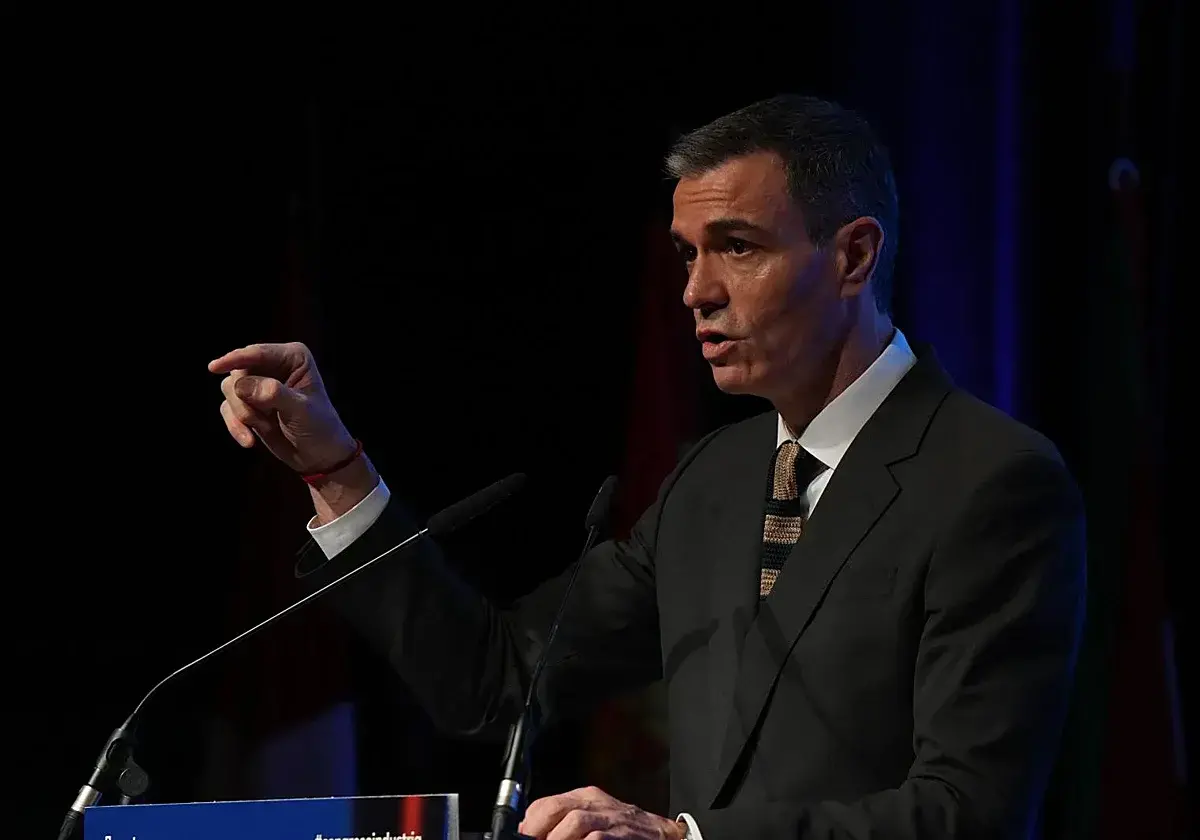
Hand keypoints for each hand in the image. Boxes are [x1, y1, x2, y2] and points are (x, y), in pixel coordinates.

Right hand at [209, 341, 355, 473]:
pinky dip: (235, 425)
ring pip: (230, 389)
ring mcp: (258, 382)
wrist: (318, 456)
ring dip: (243, 414)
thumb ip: (274, 394)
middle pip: (238, 372)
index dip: (235, 359)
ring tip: (265, 428)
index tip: (214, 368)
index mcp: (293, 357)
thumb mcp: (302, 411)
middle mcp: (273, 364)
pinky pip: (228, 408)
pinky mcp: (248, 402)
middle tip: (260, 422)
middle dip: (244, 400)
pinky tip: (249, 442)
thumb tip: (242, 386)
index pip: (258, 353)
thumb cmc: (319, 428)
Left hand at [518, 786, 683, 839]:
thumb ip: (567, 826)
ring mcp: (613, 819)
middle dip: (537, 830)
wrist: (666, 836)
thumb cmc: (629, 835)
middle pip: (557, 808)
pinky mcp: (625, 835)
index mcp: (587, 798)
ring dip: (558, 839)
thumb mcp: (596, 823)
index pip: (548, 803)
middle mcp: (598, 804)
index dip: (530, 822)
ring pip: (576, 822)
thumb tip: (531, 835)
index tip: (522, 836)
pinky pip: (598, 838)